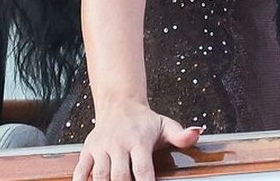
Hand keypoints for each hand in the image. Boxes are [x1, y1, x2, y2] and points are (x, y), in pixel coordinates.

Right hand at [72, 102, 201, 180]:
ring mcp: (101, 147)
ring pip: (100, 175)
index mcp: (139, 141)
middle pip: (120, 176)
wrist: (120, 105)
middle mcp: (119, 144)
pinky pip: (81, 171)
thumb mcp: (165, 125)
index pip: (143, 170)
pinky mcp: (88, 150)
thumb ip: (181, 135)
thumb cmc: (145, 121)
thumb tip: (198, 132)